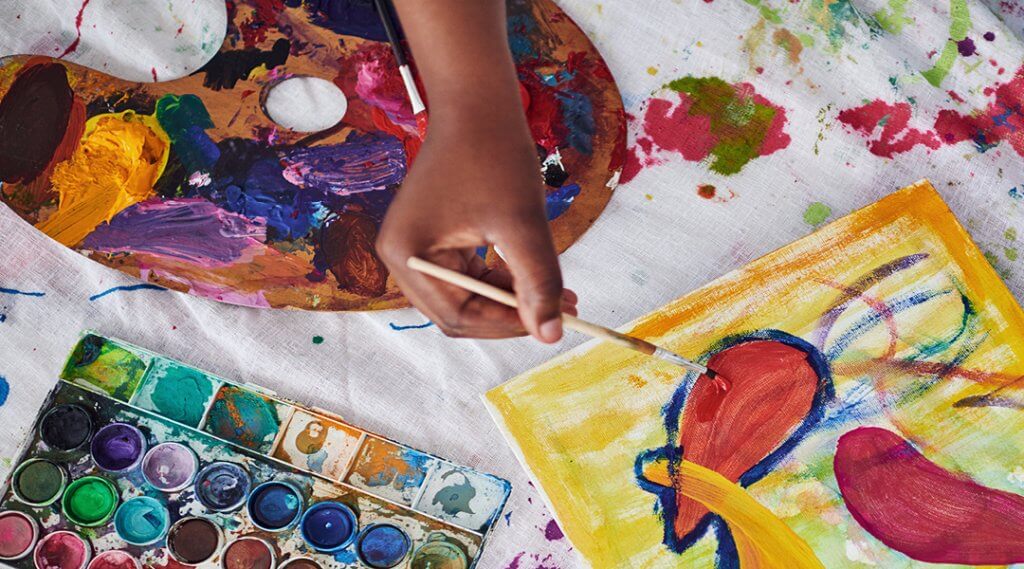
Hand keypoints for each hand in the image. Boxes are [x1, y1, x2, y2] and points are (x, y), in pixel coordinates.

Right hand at [377, 117, 576, 341]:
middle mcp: (401, 256)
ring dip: (509, 298)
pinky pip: (466, 276)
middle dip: (509, 314)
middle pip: (458, 312)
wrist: (477, 103)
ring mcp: (413, 248)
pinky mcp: (431, 238)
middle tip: (561, 310)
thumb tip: (551, 335)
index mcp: (408, 254)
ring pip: (466, 297)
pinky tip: (531, 269)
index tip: (554, 321)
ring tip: (558, 291)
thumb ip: (537, 282)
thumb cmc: (494, 154)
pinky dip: (499, 278)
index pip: (457, 316)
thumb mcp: (522, 224)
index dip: (507, 325)